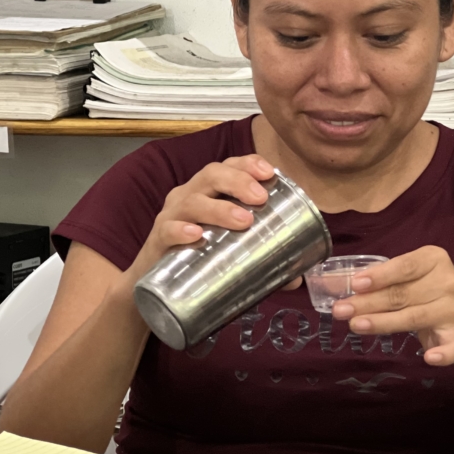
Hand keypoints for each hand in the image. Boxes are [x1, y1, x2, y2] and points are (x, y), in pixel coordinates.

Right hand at [120, 155, 273, 286]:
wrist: (157, 290)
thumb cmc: (200, 259)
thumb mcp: (230, 252)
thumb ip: (262, 262)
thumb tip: (296, 278)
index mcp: (209, 192)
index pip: (228, 166)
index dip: (247, 163)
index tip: (269, 172)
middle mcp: (189, 196)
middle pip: (211, 174)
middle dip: (237, 181)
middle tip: (260, 199)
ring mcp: (171, 216)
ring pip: (191, 200)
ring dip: (218, 207)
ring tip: (243, 220)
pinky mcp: (157, 241)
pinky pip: (166, 229)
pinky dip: (181, 230)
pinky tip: (197, 235)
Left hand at [330, 246, 453, 366]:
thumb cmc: (425, 291)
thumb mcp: (406, 277)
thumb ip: (377, 279)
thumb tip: (332, 282)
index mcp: (434, 259)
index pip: (403, 266)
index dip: (379, 276)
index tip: (355, 284)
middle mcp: (447, 282)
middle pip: (402, 294)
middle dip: (368, 303)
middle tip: (340, 310)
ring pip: (413, 318)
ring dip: (383, 323)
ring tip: (356, 326)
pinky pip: (451, 347)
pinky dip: (442, 353)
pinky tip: (429, 358)